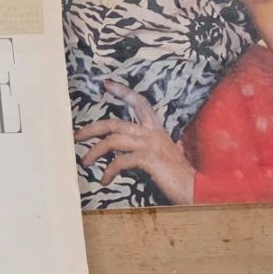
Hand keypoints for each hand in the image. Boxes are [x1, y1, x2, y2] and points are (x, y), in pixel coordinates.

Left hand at [74, 81, 196, 204]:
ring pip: (113, 141)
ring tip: (85, 162)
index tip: (106, 84)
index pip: (139, 104)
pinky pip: (120, 161)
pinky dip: (108, 171)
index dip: (123, 92)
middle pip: (114, 123)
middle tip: (75, 136)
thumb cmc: (178, 176)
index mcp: (156, 130)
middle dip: (91, 128)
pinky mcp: (150, 158)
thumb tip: (128, 151)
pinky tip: (104, 180)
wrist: (197, 189)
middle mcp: (153, 133)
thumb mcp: (162, 157)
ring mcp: (151, 144)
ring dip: (94, 152)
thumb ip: (147, 149)